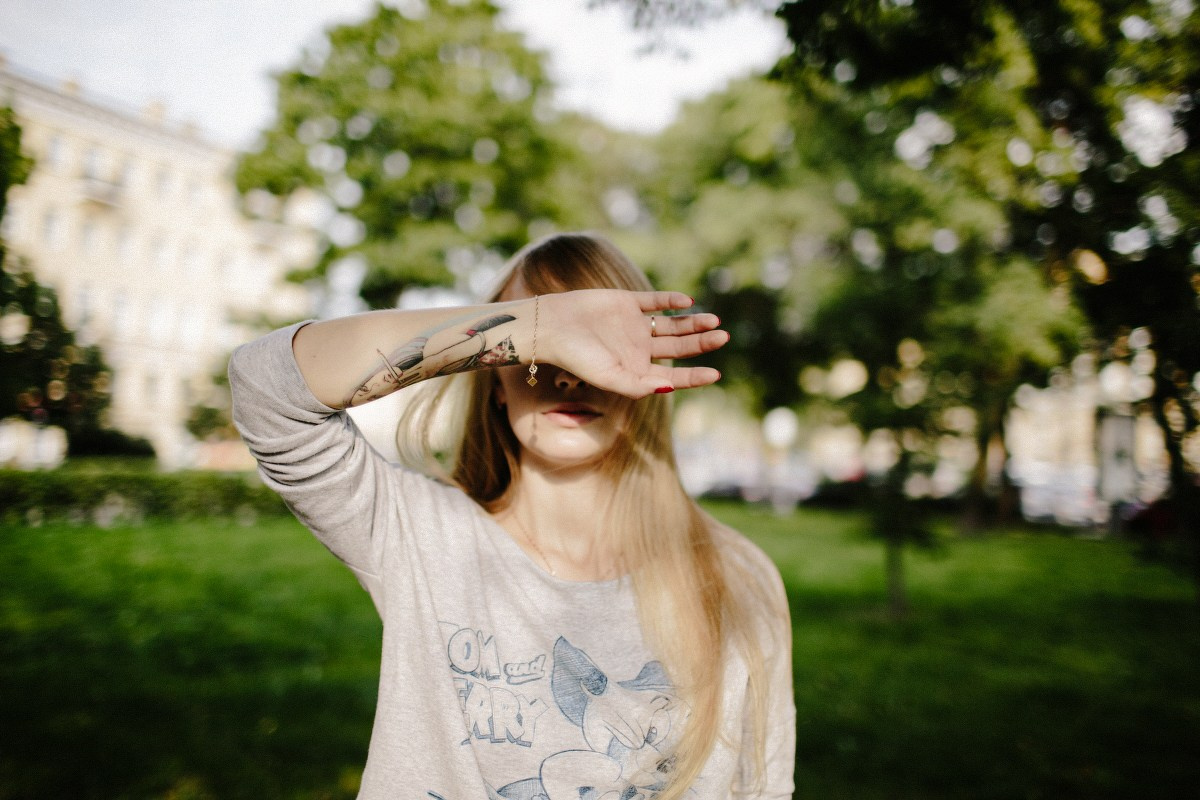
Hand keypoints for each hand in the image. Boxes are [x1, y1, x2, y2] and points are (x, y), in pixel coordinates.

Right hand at [539, 289, 728, 398]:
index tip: (716, 374)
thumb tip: (668, 386)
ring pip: (672, 324)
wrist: (552, 327)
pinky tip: (687, 303)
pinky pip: (655, 301)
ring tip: (714, 321)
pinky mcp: (627, 302)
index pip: (673, 375)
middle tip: (724, 337)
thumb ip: (637, 385)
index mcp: (636, 370)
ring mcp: (635, 325)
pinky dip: (671, 301)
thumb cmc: (577, 358)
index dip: (695, 376)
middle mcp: (639, 348)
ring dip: (693, 323)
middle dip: (701, 343)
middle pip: (679, 347)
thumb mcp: (608, 377)